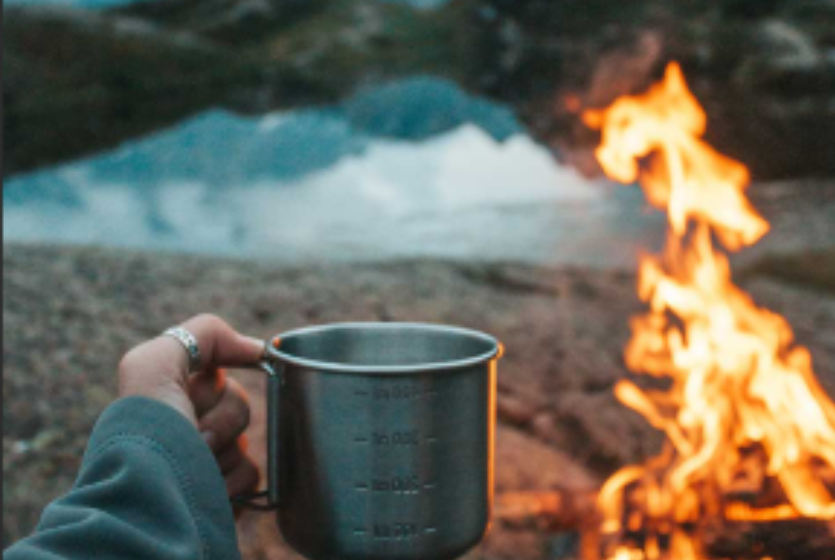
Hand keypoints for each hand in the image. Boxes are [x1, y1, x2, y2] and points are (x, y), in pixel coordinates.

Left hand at [118, 314, 263, 497]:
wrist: (150, 500)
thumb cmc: (148, 430)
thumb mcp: (153, 363)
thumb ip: (202, 334)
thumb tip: (256, 347)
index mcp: (171, 393)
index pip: (218, 371)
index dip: (218, 380)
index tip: (209, 385)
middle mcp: (188, 423)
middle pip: (238, 402)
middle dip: (221, 416)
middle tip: (194, 431)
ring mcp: (208, 458)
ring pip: (247, 439)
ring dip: (224, 450)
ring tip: (195, 462)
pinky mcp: (224, 490)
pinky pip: (253, 474)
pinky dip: (233, 479)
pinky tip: (209, 484)